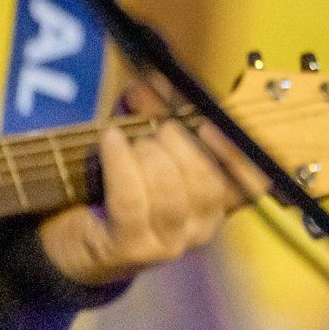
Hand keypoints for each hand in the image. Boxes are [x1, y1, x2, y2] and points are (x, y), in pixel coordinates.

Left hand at [36, 118, 255, 289]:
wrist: (77, 242)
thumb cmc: (120, 191)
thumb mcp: (146, 152)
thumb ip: (156, 118)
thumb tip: (156, 80)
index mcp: (218, 206)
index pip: (251, 185)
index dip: (237, 155)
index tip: (211, 126)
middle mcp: (202, 229)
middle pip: (205, 181)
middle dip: (179, 144)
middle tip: (157, 126)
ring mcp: (169, 244)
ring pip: (169, 191)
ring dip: (147, 154)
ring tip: (128, 139)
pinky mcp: (132, 249)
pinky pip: (131, 200)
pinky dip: (120, 163)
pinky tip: (110, 140)